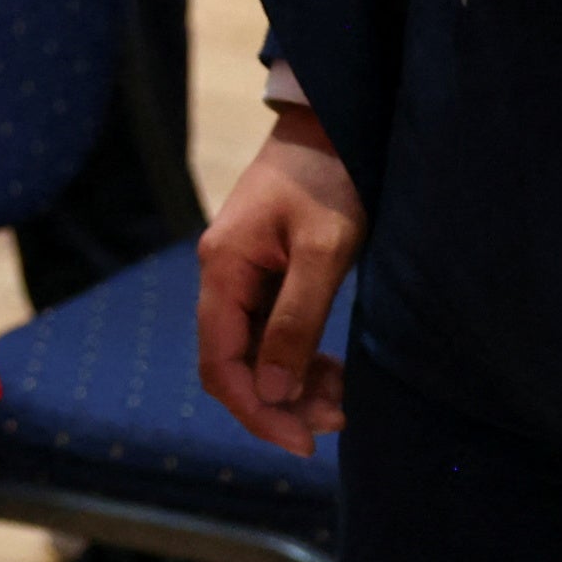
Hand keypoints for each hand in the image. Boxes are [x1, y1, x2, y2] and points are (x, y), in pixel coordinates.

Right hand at [192, 107, 365, 456]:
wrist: (335, 119)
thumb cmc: (332, 176)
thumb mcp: (324, 250)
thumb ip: (295, 322)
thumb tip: (270, 393)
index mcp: (223, 269)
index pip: (220, 364)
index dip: (256, 410)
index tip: (303, 442)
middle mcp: (223, 276)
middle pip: (233, 365)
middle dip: (278, 403)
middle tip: (333, 423)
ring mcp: (244, 275)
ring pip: (255, 354)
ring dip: (292, 387)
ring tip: (340, 403)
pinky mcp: (268, 272)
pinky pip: (272, 334)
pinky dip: (299, 361)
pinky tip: (331, 373)